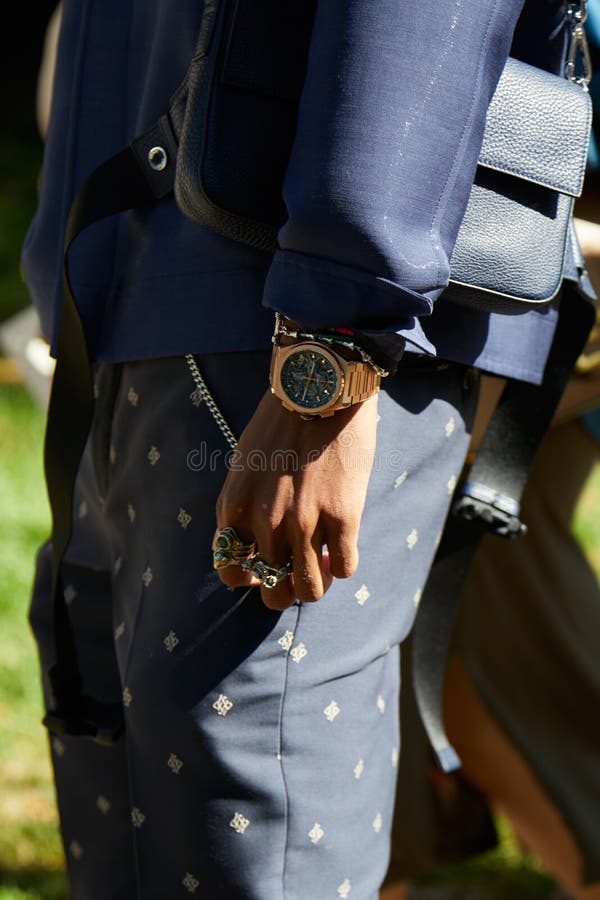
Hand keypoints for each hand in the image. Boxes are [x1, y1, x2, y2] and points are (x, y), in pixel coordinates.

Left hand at [215, 389, 377, 609]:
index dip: (250, 578)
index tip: (265, 567)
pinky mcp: (342, 517)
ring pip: (310, 590)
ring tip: (323, 562)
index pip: (230, 572)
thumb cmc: (281, 421)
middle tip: (299, 570)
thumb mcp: (245, 464)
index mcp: (234, 508)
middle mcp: (264, 522)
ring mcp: (304, 523)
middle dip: (286, 589)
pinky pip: (344, 568)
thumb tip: (257, 545)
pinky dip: (342, 564)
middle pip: (272, 592)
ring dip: (317, 583)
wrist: (318, 388)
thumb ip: (245, 506)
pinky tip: (342, 544)